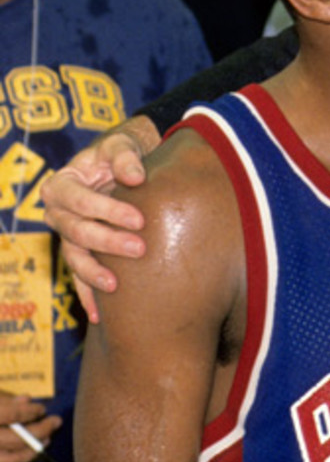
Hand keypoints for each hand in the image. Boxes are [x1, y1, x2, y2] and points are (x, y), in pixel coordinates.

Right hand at [0, 393, 60, 461]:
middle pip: (17, 438)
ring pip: (13, 461)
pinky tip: (22, 460)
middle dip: (41, 430)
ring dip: (33, 451)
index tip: (42, 409)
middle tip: (56, 422)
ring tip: (45, 441)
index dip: (31, 411)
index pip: (12, 414)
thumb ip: (1, 400)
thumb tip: (26, 399)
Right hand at [42, 116, 161, 321]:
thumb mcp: (121, 146)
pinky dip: (87, 295)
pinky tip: (98, 316)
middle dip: (107, 242)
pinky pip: (78, 276)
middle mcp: (57, 212)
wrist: (124, 164)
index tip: (139, 219)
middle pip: (77, 232)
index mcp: (61, 184)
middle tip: (139, 248)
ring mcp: (67, 235)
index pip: (79, 200)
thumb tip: (135, 178)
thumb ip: (125, 157)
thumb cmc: (120, 153)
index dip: (106, 210)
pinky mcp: (80, 252)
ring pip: (74, 258)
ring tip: (116, 287)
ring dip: (94, 273)